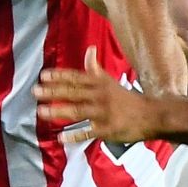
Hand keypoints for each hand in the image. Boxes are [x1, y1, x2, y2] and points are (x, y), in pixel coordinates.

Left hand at [36, 47, 161, 144]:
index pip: (77, 77)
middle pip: (74, 92)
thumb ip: (95, 68)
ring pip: (78, 111)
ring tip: (41, 112)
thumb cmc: (127, 99)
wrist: (152, 115)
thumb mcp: (110, 81)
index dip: (59, 76)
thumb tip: (89, 49)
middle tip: (35, 91)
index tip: (43, 75)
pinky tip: (60, 138)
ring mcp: (103, 113)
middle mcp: (100, 95)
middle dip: (53, 91)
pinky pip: (88, 132)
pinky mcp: (107, 130)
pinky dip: (74, 136)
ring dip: (58, 111)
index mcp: (100, 83)